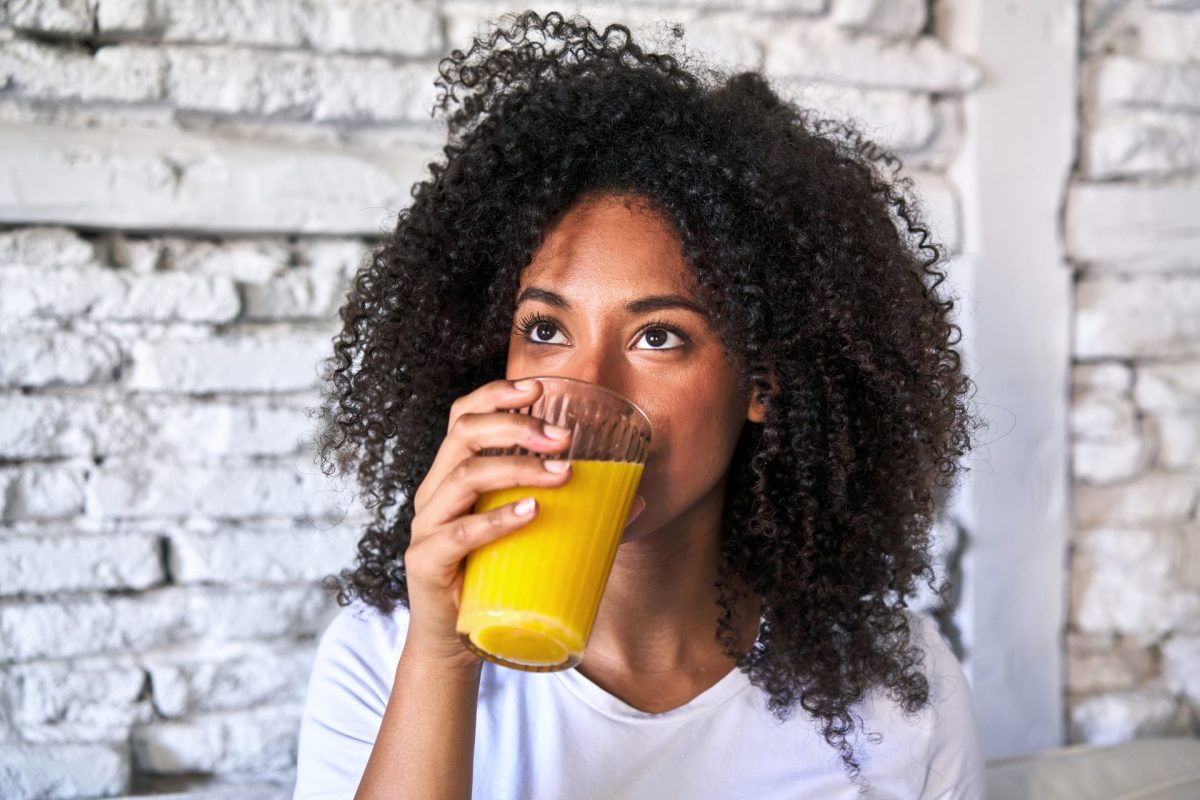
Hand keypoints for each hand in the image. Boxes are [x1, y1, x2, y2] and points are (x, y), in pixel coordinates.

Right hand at [403, 378, 582, 667]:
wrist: (455, 645)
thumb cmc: (492, 580)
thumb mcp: (528, 537)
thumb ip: (572, 514)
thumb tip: (636, 498)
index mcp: (453, 475)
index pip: (463, 416)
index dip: (496, 395)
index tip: (538, 388)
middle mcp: (434, 492)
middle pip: (463, 435)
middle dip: (515, 426)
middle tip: (563, 438)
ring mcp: (426, 526)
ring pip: (463, 476)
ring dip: (516, 468)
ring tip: (560, 474)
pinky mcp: (426, 563)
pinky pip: (455, 534)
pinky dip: (494, 520)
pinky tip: (528, 514)